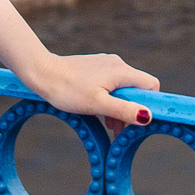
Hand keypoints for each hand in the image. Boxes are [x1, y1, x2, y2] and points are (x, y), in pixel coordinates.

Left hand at [17, 52, 161, 135]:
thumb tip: (148, 117)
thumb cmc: (68, 90)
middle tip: (118, 130)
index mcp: (121, 71)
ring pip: (123, 88)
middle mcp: (117, 64)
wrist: (43, 73)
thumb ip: (124, 110)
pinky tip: (98, 112)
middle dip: (131, 110)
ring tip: (108, 125)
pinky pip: (111, 85)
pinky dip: (109, 100)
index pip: (151, 85)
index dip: (150, 103)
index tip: (138, 121)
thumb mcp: (98, 105)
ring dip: (119, 108)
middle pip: (136, 89)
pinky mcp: (95, 68)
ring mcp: (105, 64)